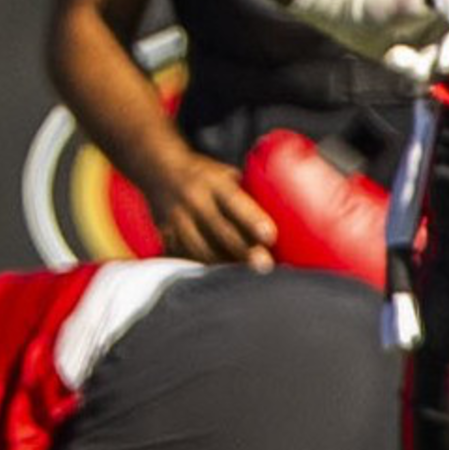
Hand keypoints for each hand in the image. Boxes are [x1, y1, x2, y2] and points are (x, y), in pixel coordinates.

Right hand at [137, 151, 278, 268]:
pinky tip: (221, 278)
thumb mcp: (226, 174)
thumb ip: (250, 192)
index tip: (270, 236)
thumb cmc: (206, 175)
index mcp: (213, 182)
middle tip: (266, 266)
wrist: (158, 170)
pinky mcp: (165, 235)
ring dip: (225, 265)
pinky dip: (204, 267)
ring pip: (200, 249)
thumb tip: (290, 213)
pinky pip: (184, 257)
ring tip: (247, 278)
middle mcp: (193, 200)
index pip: (235, 201)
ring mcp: (176, 219)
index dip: (252, 220)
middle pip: (220, 230)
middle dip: (244, 251)